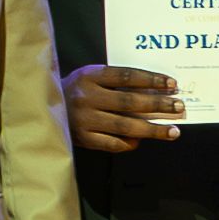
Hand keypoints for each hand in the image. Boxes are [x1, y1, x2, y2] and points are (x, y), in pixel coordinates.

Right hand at [61, 63, 183, 155]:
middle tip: (179, 107)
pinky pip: (112, 143)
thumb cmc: (74, 91)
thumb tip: (155, 92)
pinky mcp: (82, 138)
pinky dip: (129, 143)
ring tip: (173, 131)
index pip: (126, 76)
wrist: (39, 108)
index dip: (151, 80)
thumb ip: (115, 82)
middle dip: (158, 105)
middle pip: (129, 101)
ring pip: (124, 125)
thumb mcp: (89, 77)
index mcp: (88, 76)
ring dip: (152, 129)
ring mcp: (83, 119)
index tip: (172, 84)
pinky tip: (143, 141)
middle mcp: (86, 97)